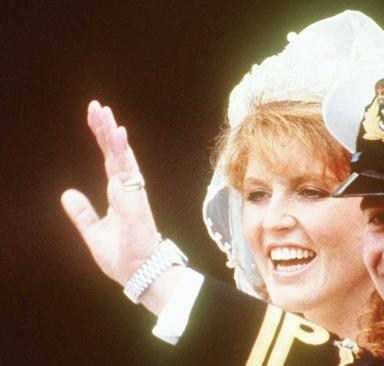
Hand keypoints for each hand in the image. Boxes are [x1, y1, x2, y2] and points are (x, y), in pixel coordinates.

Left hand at [61, 101, 159, 285]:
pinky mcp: (135, 200)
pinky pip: (127, 171)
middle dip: (106, 128)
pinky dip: (123, 151)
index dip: (102, 138)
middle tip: (96, 106)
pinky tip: (118, 134)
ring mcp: (132, 192)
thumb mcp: (93, 232)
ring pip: (122, 156)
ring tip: (105, 113)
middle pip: (115, 152)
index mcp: (119, 193)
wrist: (139, 273)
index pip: (109, 159)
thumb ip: (82, 213)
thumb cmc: (123, 255)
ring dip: (113, 134)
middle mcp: (127, 188)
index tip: (95, 117)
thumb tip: (67, 193)